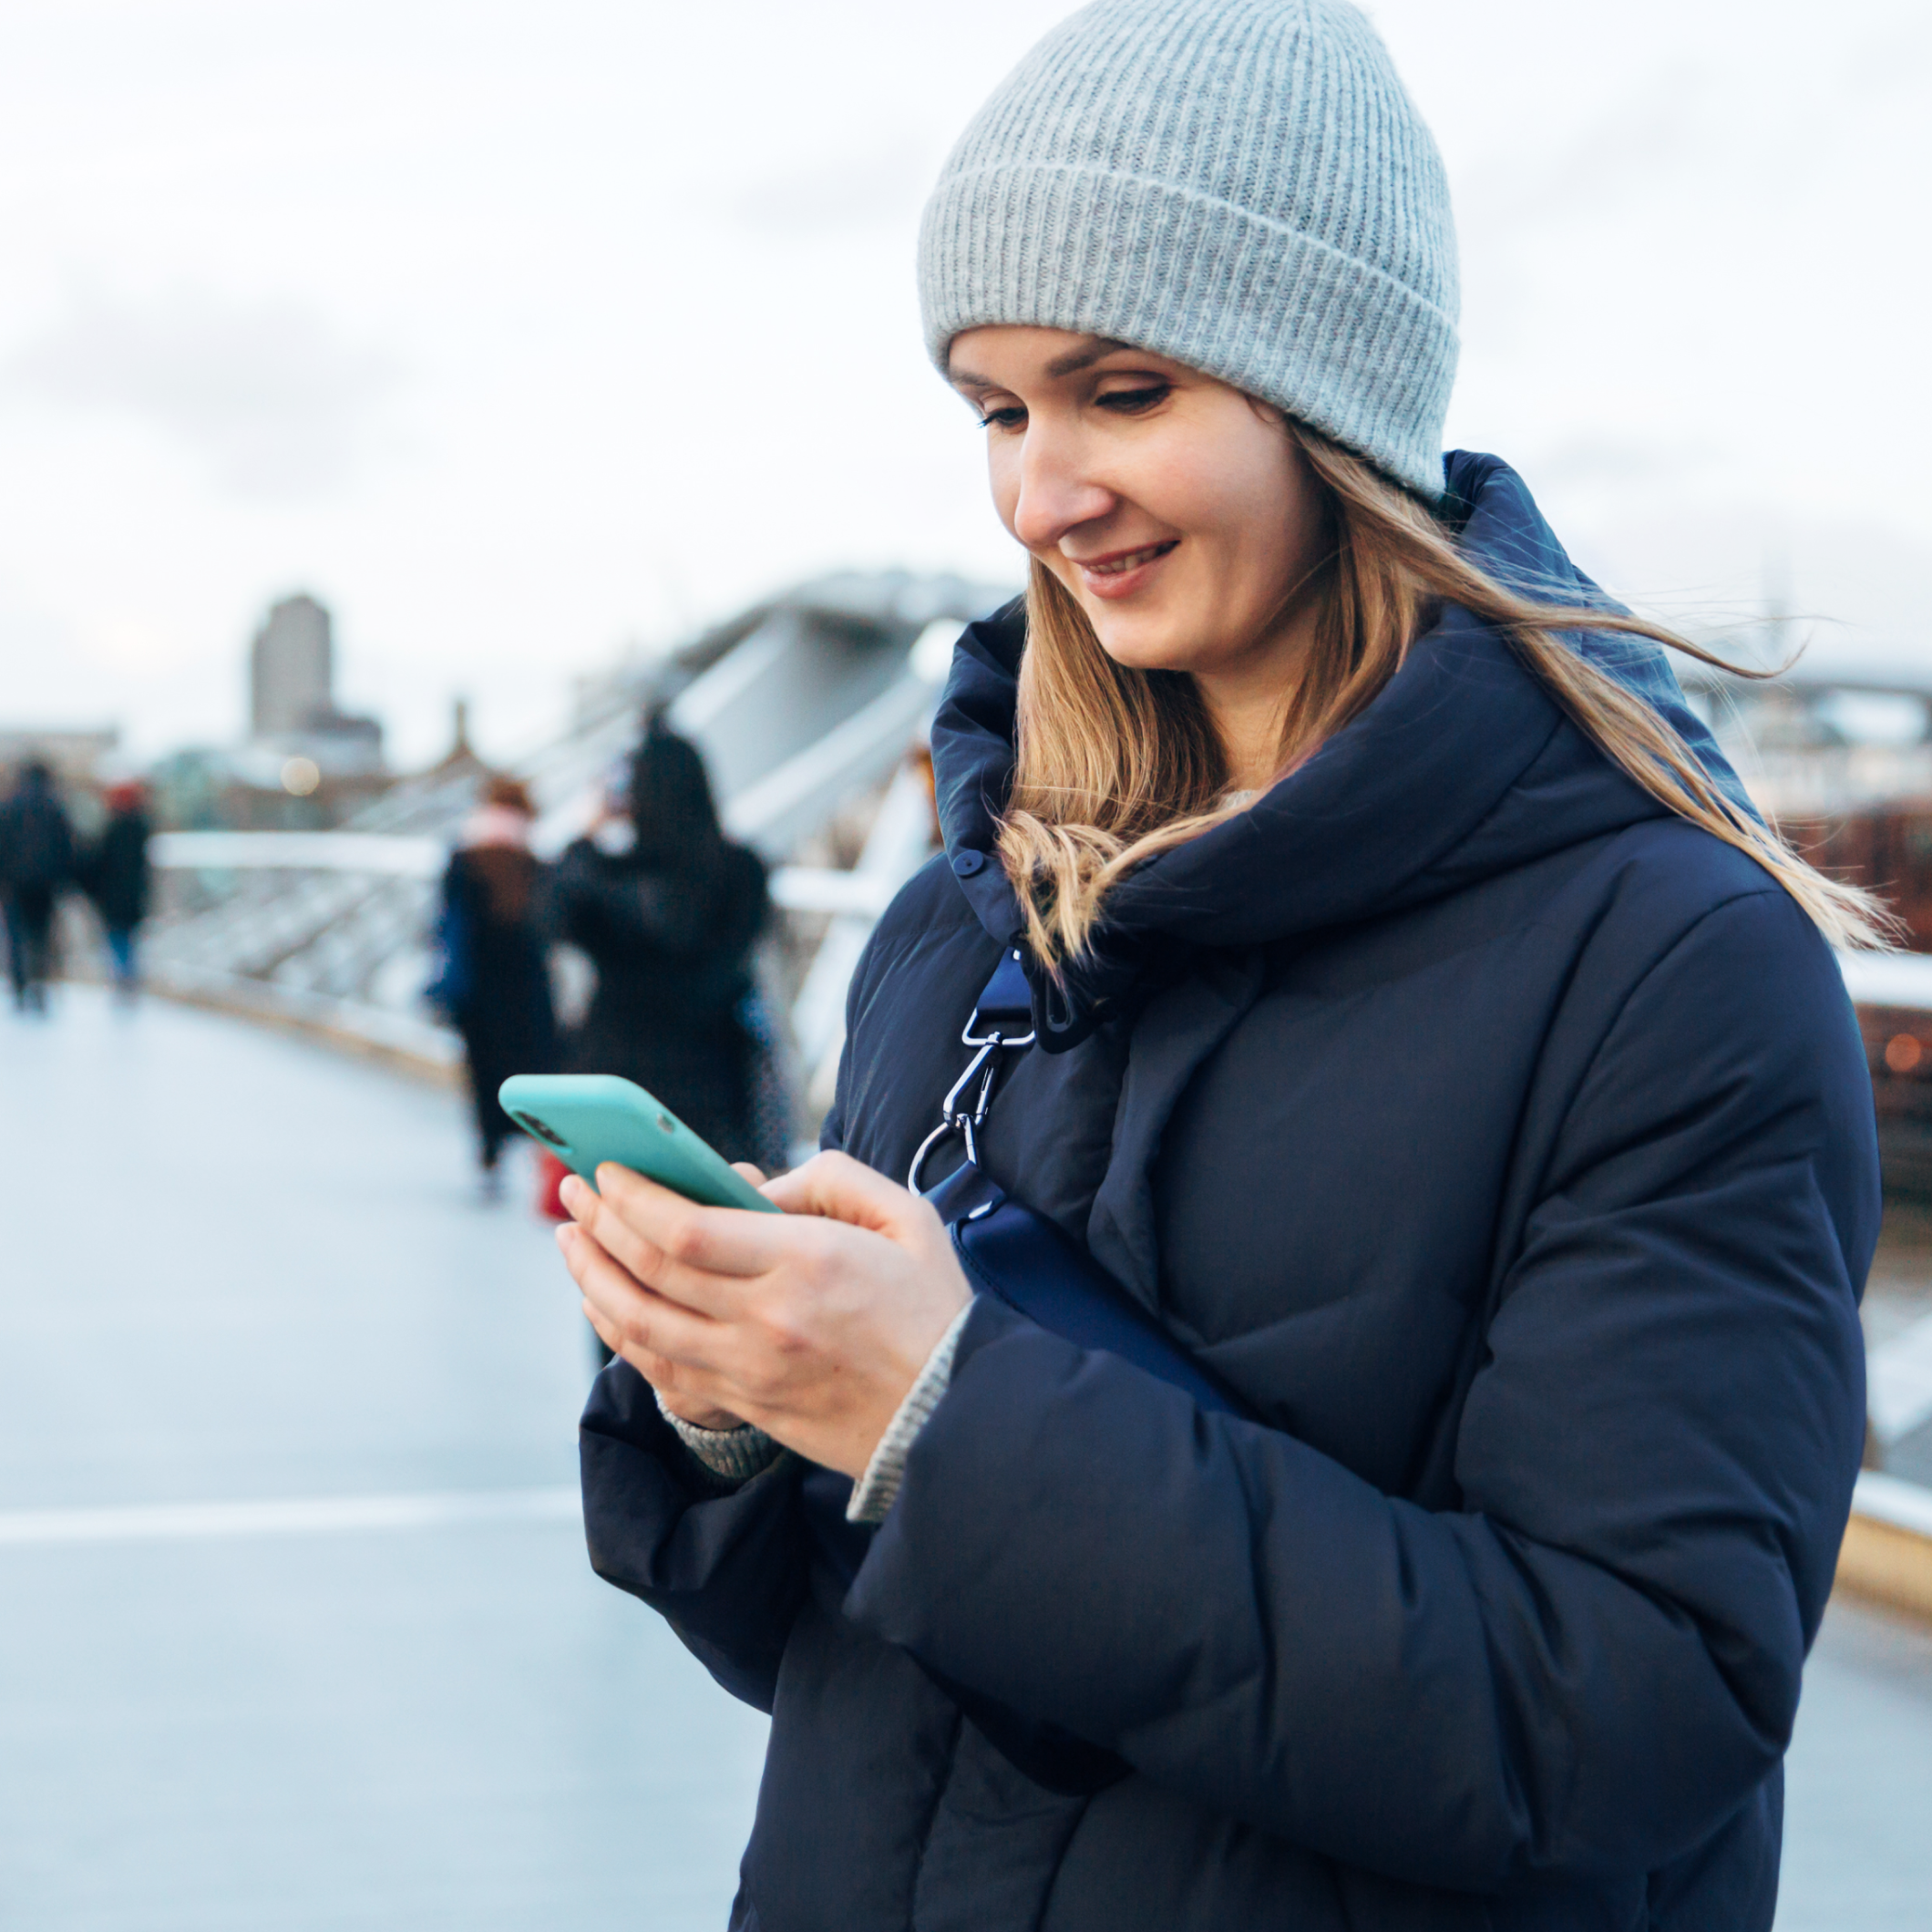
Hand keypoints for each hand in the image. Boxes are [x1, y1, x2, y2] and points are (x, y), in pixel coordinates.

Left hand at [556, 1151, 971, 1478]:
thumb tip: (756, 1186)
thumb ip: (833, 1179)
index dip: (633, 1198)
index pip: (686, 1229)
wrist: (953, 1418)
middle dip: (599, 1223)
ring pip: (639, 1323)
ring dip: (592, 1276)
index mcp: (807, 1264)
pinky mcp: (744, 1407)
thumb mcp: (905, 1218)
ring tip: (572, 1240)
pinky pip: (657, 1367)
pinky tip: (602, 1300)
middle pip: (650, 1270)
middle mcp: (766, 1321)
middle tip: (574, 1191)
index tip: (608, 1171)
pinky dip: (616, 1331)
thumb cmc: (933, 1311)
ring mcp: (749, 1372)